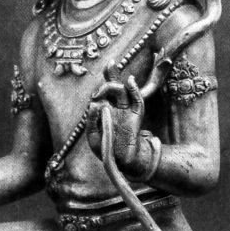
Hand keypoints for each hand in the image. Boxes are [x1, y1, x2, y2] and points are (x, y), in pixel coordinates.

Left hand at [86, 62, 146, 177]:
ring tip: (102, 93)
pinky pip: (137, 100)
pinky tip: (130, 80)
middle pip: (115, 85)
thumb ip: (91, 120)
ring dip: (113, 85)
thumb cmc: (104, 147)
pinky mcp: (136, 116)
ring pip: (123, 90)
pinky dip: (134, 89)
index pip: (105, 89)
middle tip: (97, 90)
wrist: (119, 161)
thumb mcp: (92, 135)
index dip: (106, 77)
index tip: (103, 70)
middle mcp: (117, 106)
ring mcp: (126, 110)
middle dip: (111, 75)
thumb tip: (95, 104)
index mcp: (105, 108)